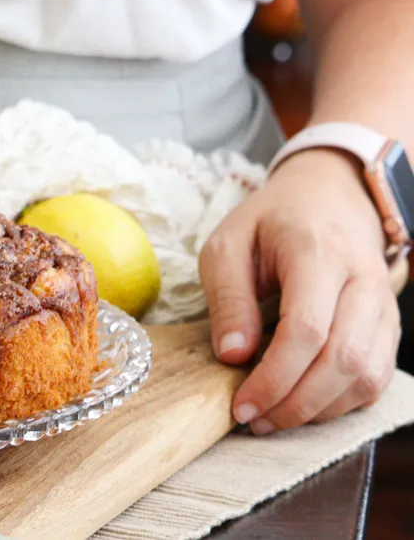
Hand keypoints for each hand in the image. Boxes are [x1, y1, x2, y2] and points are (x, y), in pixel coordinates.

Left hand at [199, 148, 400, 434]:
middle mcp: (362, 280)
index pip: (307, 328)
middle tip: (254, 420)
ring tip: (273, 418)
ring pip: (367, 375)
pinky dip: (343, 403)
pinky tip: (305, 406)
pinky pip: (377, 378)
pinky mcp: (389, 326)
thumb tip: (233, 357)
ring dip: (320, 410)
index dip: (275, 377)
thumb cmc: (270, 222)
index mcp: (317, 252)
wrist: (329, 196)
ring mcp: (383, 305)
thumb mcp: (228, 245)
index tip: (241, 404)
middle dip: (296, 403)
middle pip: (343, 359)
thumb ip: (228, 299)